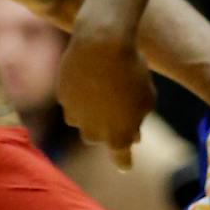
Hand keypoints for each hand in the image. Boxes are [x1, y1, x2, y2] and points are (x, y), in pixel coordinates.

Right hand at [59, 28, 153, 170]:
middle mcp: (92, 133)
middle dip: (107, 127)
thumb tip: (133, 136)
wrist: (101, 43)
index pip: (121, 160)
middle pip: (99, 137)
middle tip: (119, 108)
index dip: (124, 162)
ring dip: (92, 111)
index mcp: (117, 137)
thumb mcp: (147, 98)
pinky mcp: (62, 98)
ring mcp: (75, 116)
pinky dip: (81, 94)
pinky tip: (91, 76)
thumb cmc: (132, 71)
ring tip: (105, 86)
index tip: (126, 166)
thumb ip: (138, 120)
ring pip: (83, 120)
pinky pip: (73, 101)